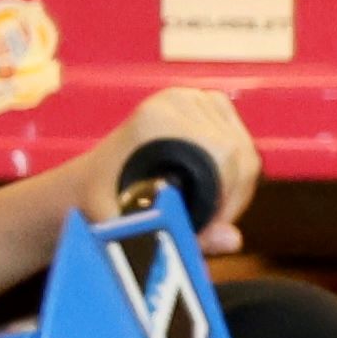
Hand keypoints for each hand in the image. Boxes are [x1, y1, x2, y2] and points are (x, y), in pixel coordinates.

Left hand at [78, 85, 260, 250]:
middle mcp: (178, 100)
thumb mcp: (133, 227)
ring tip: (206, 210)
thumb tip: (233, 239)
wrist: (91, 179)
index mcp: (157, 120)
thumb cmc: (103, 204)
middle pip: (239, 152)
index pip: (224, 155)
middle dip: (232, 197)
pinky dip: (236, 172)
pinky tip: (211, 188)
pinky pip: (242, 141)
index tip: (207, 228)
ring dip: (235, 187)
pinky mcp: (206, 103)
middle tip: (207, 226)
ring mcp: (194, 98)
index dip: (226, 199)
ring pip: (245, 149)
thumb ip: (181, 234)